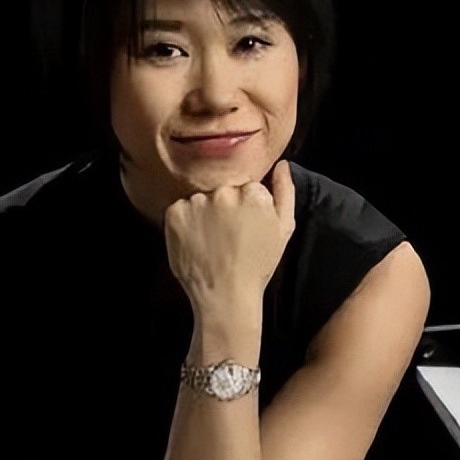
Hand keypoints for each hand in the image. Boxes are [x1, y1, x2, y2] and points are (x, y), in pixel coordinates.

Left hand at [164, 160, 295, 326]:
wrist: (226, 295)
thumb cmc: (258, 264)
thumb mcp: (284, 229)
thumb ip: (285, 192)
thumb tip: (281, 164)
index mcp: (253, 191)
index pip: (247, 185)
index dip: (246, 206)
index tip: (246, 226)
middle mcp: (224, 191)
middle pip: (223, 188)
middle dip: (224, 206)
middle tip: (227, 235)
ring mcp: (197, 201)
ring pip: (201, 197)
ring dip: (204, 212)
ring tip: (211, 240)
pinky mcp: (174, 213)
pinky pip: (180, 208)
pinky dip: (185, 221)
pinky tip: (195, 241)